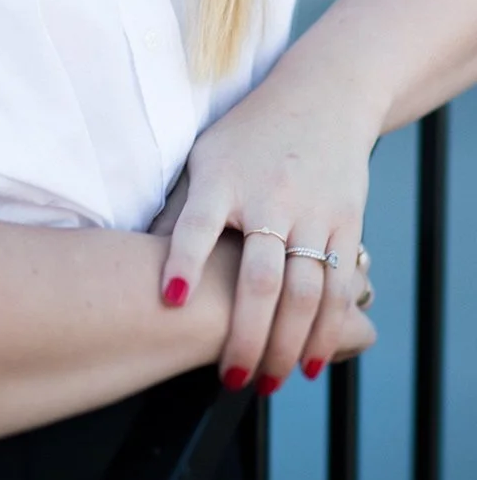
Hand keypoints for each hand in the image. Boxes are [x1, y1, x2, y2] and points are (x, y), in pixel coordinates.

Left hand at [157, 78, 378, 389]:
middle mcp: (269, 196)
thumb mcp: (205, 158)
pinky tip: (307, 362)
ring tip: (265, 382)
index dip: (183, 261)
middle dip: (245, 334)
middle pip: (259, 276)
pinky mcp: (345, 221)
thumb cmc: (248, 136)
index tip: (169, 299)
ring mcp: (311, 211)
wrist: (323, 96)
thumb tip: (135, 260)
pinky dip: (326, 330)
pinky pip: (337, 286)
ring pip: (303, 292)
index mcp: (222, 177)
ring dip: (286, 345)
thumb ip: (180, 209)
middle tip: (231, 378)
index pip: (198, 222)